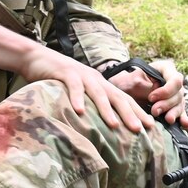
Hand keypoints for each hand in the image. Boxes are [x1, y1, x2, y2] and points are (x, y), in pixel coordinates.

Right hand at [22, 49, 149, 132]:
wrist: (37, 58)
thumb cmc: (58, 79)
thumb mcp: (79, 91)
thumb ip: (90, 102)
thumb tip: (102, 124)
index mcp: (101, 84)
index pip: (124, 99)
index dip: (137, 112)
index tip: (151, 126)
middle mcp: (95, 79)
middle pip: (116, 97)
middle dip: (130, 113)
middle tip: (141, 129)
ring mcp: (81, 75)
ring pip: (98, 93)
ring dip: (107, 110)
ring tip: (115, 126)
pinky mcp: (65, 73)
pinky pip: (73, 87)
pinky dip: (77, 98)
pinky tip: (81, 111)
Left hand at [108, 58, 187, 127]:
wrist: (124, 90)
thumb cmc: (128, 81)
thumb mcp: (133, 80)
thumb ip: (145, 86)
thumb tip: (153, 95)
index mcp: (166, 69)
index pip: (175, 80)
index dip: (166, 91)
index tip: (151, 98)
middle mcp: (173, 81)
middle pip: (178, 94)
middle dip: (167, 104)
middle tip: (154, 111)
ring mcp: (175, 94)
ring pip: (180, 104)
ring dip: (174, 113)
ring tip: (168, 120)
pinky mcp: (173, 106)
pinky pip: (181, 113)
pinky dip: (183, 119)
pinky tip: (186, 125)